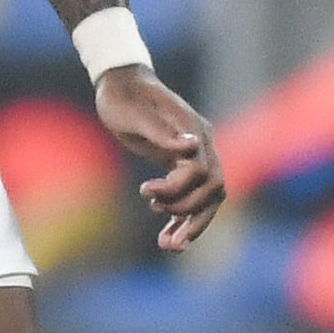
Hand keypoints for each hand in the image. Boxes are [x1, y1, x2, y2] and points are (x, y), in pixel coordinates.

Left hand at [93, 65, 222, 250]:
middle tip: (164, 239)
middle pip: (213, 189)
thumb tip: (190, 147)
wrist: (120, 85)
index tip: (145, 192)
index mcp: (194, 130)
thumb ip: (160, 131)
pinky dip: (183, 216)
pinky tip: (168, 236)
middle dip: (191, 217)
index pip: (202, 171)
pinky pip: (193, 195)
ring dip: (191, 223)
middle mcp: (201, 143)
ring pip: (207, 197)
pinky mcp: (182, 164)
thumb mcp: (133, 114)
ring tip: (168, 247)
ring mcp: (195, 154)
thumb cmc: (123, 97)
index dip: (178, 189)